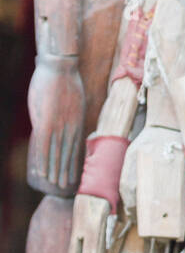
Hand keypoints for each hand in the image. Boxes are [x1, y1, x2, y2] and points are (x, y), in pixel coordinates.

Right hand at [26, 57, 84, 194]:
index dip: (74, 162)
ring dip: (54, 170)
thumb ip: (69, 114)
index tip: (74, 175)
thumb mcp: (72, 100)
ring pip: (55, 153)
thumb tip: (65, 122)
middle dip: (66, 171)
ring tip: (53, 184)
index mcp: (77, 121)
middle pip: (67, 154)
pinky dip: (41, 159)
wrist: (60, 66)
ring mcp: (58, 125)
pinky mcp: (46, 121)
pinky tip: (40, 170)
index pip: (76, 147)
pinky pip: (42, 145)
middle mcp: (70, 126)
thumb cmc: (65, 79)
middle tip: (65, 187)